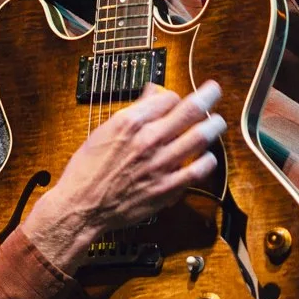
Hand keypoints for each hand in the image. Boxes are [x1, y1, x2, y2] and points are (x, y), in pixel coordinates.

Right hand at [25, 80, 225, 273]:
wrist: (81, 207)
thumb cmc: (87, 171)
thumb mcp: (103, 132)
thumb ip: (132, 112)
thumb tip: (151, 95)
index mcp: (130, 122)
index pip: (168, 97)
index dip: (174, 98)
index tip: (176, 101)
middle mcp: (148, 139)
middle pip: (191, 109)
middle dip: (208, 95)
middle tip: (214, 91)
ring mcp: (161, 163)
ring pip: (201, 136)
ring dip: (214, 126)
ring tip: (217, 123)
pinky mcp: (168, 187)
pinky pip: (199, 169)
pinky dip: (207, 160)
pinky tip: (207, 157)